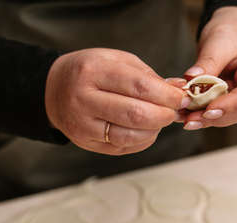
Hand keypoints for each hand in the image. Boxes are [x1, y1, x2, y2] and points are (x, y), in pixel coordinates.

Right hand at [45, 48, 189, 154]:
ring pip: (130, 135)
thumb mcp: (117, 61)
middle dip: (164, 114)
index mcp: (93, 71)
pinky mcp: (86, 142)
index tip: (182, 96)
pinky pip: (123, 147)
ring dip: (155, 129)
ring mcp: (83, 125)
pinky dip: (143, 140)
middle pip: (135, 114)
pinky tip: (147, 129)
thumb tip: (179, 90)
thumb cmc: (91, 72)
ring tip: (161, 119)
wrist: (54, 90)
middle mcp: (83, 99)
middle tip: (175, 111)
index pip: (138, 86)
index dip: (167, 94)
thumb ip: (148, 76)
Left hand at [182, 7, 236, 129]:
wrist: (233, 27)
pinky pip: (220, 111)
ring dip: (206, 119)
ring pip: (229, 116)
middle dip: (214, 117)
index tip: (207, 111)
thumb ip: (208, 62)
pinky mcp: (234, 100)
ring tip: (185, 119)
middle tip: (190, 120)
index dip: (228, 106)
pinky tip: (187, 115)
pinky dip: (203, 114)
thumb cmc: (233, 29)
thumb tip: (191, 80)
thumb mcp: (220, 40)